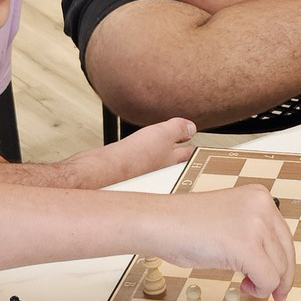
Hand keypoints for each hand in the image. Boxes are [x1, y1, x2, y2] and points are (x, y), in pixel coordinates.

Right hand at [55, 117, 197, 188]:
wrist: (101, 173)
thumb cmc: (131, 159)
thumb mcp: (161, 134)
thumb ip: (177, 129)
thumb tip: (191, 127)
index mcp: (170, 162)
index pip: (187, 154)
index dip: (193, 148)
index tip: (198, 146)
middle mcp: (158, 171)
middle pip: (173, 162)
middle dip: (180, 156)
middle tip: (186, 151)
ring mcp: (141, 173)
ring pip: (155, 163)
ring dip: (158, 157)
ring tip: (163, 150)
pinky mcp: (125, 172)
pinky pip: (137, 162)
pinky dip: (139, 157)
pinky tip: (135, 152)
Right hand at [154, 184, 294, 300]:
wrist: (161, 224)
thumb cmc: (185, 225)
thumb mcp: (231, 220)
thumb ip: (253, 234)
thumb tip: (272, 263)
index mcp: (259, 196)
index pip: (284, 236)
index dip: (284, 263)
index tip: (280, 279)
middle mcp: (263, 206)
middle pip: (286, 253)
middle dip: (282, 278)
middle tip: (275, 294)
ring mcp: (256, 226)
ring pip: (279, 269)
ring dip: (264, 284)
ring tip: (245, 284)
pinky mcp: (247, 248)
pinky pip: (268, 279)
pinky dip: (259, 289)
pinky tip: (243, 286)